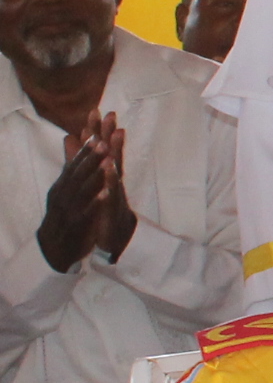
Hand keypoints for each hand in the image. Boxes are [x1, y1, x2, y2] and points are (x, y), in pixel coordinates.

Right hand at [34, 129, 111, 274]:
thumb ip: (71, 168)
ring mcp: (69, 210)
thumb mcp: (65, 191)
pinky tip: (106, 193)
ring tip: (108, 162)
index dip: (85, 150)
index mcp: (62, 186)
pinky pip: (87, 212)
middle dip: (90, 158)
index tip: (97, 134)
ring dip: (95, 175)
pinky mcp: (76, 225)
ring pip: (82, 190)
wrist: (54, 248)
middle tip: (104, 142)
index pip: (74, 165)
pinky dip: (95, 202)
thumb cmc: (64, 215)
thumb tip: (71, 143)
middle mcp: (64, 195)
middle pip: (78, 174)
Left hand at [90, 117, 134, 259]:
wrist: (115, 236)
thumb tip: (73, 141)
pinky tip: (110, 167)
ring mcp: (114, 190)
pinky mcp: (114, 205)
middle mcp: (111, 178)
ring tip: (116, 133)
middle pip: (111, 152)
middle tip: (110, 113)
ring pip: (116, 167)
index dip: (97, 131)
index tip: (94, 111)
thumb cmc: (103, 207)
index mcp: (104, 173)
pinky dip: (112, 179)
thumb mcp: (92, 183)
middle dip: (109, 133)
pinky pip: (113, 190)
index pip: (100, 149)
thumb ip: (83, 162)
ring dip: (117, 151)